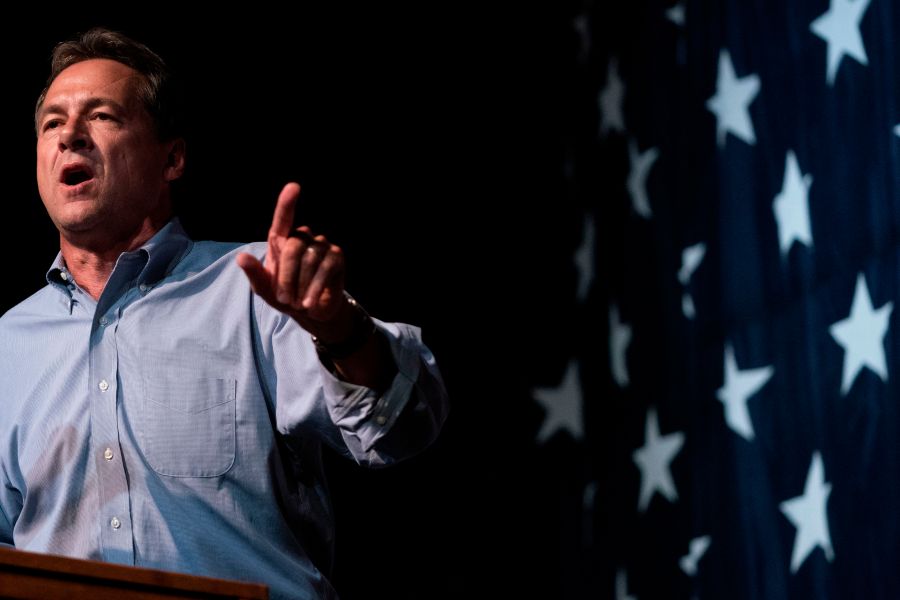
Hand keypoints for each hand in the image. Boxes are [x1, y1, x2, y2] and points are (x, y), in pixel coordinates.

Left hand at [237, 183, 350, 339]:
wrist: (310, 312)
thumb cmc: (285, 296)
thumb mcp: (265, 289)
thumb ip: (254, 274)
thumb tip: (241, 258)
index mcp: (282, 241)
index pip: (283, 218)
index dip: (287, 203)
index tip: (294, 187)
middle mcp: (303, 237)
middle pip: (293, 247)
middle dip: (286, 276)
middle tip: (285, 299)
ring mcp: (321, 245)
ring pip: (310, 259)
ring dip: (301, 286)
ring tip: (298, 302)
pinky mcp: (337, 257)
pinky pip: (325, 268)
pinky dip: (315, 288)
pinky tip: (310, 302)